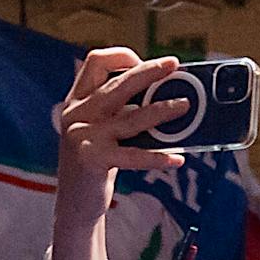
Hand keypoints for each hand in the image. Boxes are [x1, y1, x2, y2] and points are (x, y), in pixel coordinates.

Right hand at [54, 48, 186, 197]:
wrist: (74, 203)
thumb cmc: (96, 163)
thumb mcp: (102, 129)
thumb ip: (121, 111)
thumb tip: (165, 96)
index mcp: (78, 100)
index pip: (95, 62)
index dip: (122, 56)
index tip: (143, 61)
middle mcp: (77, 113)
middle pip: (117, 83)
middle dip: (149, 71)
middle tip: (173, 65)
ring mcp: (83, 136)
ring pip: (131, 117)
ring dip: (162, 110)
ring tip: (184, 106)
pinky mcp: (92, 159)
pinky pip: (133, 155)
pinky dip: (157, 157)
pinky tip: (176, 159)